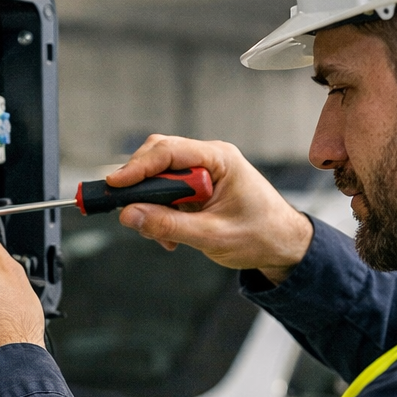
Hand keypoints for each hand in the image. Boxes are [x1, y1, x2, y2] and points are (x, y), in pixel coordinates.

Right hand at [107, 134, 313, 282]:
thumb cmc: (260, 236)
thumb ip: (168, 225)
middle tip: (129, 214)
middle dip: (140, 187)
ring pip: (159, 178)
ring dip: (151, 206)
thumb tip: (129, 215)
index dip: (137, 167)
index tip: (114, 185)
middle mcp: (209, 158)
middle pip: (158, 158)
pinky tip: (171, 238)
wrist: (283, 245)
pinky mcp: (198, 188)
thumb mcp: (212, 235)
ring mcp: (203, 172)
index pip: (168, 151)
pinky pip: (167, 194)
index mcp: (219, 159)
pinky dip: (161, 215)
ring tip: (161, 236)